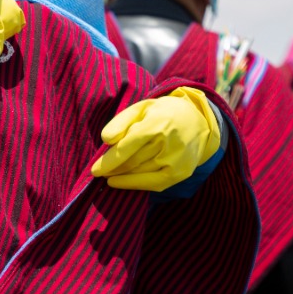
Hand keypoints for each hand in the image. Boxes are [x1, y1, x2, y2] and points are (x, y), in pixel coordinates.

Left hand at [90, 87, 221, 191]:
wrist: (198, 121)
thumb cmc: (162, 113)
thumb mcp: (141, 108)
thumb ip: (121, 121)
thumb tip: (106, 140)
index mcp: (157, 123)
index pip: (127, 148)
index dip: (109, 161)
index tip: (94, 170)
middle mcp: (168, 144)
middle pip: (132, 163)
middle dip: (112, 169)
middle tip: (98, 172)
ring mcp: (176, 161)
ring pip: (140, 174)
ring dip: (121, 176)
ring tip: (109, 175)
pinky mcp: (181, 173)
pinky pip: (153, 185)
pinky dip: (134, 185)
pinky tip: (119, 182)